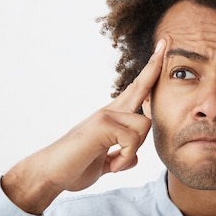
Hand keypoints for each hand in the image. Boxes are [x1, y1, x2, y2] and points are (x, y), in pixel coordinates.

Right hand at [2, 39, 166, 213]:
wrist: (49, 174)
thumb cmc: (74, 167)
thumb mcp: (104, 162)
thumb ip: (119, 156)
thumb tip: (132, 158)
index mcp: (112, 117)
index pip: (136, 92)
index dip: (149, 73)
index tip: (161, 51)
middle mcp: (109, 111)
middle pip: (140, 86)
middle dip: (155, 65)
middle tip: (166, 41)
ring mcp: (105, 116)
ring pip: (144, 125)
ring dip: (134, 150)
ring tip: (116, 163)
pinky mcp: (102, 125)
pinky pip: (132, 141)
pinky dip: (125, 159)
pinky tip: (112, 166)